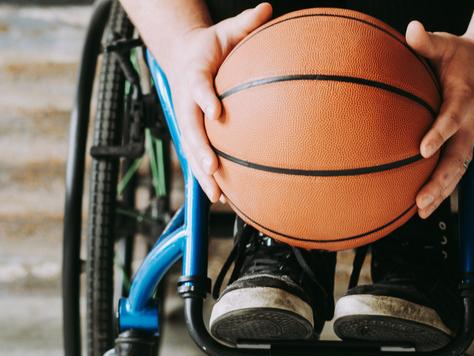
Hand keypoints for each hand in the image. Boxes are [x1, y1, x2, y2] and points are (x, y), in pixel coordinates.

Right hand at [163, 3, 271, 201]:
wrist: (184, 57)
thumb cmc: (211, 46)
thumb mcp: (227, 31)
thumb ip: (246, 23)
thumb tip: (267, 9)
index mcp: (194, 73)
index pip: (197, 86)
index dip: (204, 98)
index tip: (215, 111)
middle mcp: (187, 101)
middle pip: (189, 128)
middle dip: (200, 150)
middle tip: (213, 168)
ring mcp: (187, 120)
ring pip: (192, 149)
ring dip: (202, 173)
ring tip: (217, 195)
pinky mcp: (192, 132)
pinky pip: (198, 155)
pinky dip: (207, 176)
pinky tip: (222, 197)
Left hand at [405, 21, 473, 217]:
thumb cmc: (464, 56)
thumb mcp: (447, 44)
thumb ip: (427, 41)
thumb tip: (410, 30)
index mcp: (464, 98)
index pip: (453, 119)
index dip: (440, 134)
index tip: (423, 149)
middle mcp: (471, 124)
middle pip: (457, 158)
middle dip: (440, 180)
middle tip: (421, 199)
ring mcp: (471, 137)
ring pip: (458, 170)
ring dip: (441, 192)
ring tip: (421, 212)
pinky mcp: (468, 145)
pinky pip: (455, 170)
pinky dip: (442, 188)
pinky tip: (423, 204)